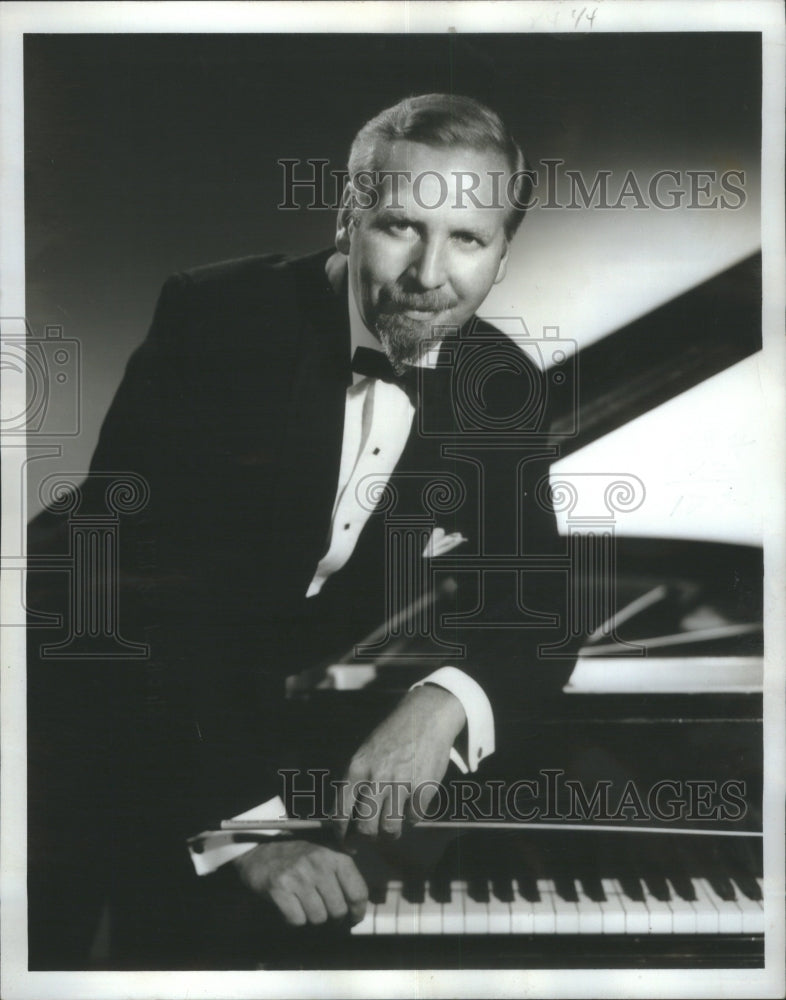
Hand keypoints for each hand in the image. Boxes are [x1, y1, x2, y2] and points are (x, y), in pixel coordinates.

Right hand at [231, 840, 367, 926]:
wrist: (261, 852)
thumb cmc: (298, 859)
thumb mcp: (325, 857)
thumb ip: (344, 876)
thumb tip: (360, 907)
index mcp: (334, 856)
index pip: (358, 892)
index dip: (358, 912)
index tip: (353, 919)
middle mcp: (318, 863)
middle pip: (338, 910)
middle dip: (333, 919)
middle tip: (326, 915)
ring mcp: (298, 875)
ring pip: (318, 918)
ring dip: (313, 918)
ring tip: (306, 907)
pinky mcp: (279, 887)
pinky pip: (297, 920)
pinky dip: (294, 920)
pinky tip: (291, 907)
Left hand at [333, 684, 465, 841]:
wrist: (424, 717)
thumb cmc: (391, 738)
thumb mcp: (365, 754)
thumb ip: (355, 782)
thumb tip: (345, 818)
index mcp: (356, 769)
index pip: (340, 813)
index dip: (341, 835)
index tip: (347, 845)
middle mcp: (376, 778)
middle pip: (366, 828)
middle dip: (368, 839)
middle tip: (372, 839)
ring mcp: (401, 784)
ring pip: (390, 829)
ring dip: (391, 833)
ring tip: (392, 828)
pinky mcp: (423, 788)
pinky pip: (414, 818)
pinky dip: (413, 817)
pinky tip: (412, 805)